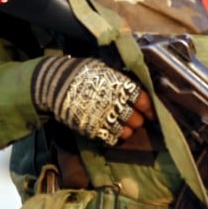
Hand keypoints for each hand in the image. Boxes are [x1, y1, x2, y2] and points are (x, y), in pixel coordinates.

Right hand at [31, 57, 149, 145]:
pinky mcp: (94, 130)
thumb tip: (133, 81)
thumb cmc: (81, 72)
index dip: (150, 109)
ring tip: (123, 126)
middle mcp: (117, 104)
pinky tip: (112, 132)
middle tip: (135, 118)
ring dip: (128, 130)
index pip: (144, 101)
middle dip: (138, 120)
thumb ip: (120, 77)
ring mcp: (106, 119)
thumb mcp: (104, 68)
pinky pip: (112, 139)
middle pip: (138, 120)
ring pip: (128, 132)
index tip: (151, 113)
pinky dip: (115, 137)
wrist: (56, 84)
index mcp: (122, 86)